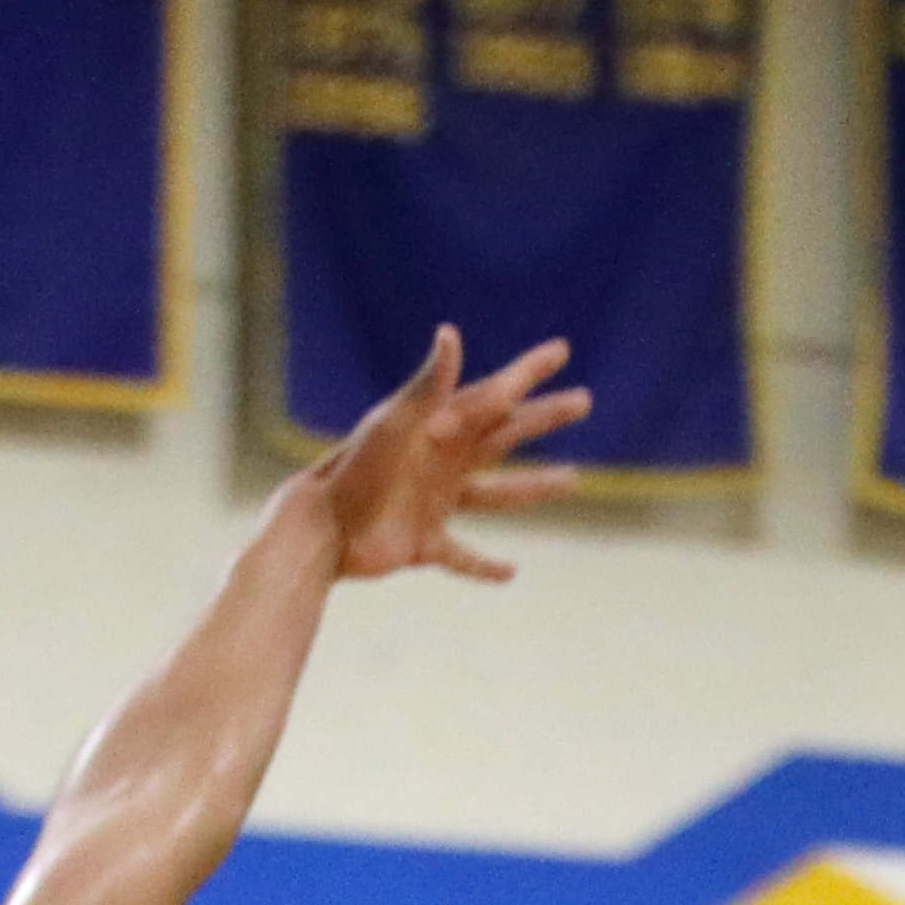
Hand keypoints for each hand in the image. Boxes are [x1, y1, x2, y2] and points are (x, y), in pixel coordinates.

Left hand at [303, 325, 588, 584]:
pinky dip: (484, 566)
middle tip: (584, 401)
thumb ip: (427, 386)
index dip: (528, 372)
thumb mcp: (394, 424)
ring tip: (574, 479)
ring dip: (535, 487)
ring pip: (498, 495)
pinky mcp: (424, 543)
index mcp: (440, 428)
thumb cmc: (354, 471)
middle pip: (506, 436)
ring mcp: (436, 503)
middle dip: (544, 417)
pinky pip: (462, 555)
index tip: (561, 350)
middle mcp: (443, 461)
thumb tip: (451, 333)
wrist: (321, 529)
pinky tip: (510, 572)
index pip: (496, 394)